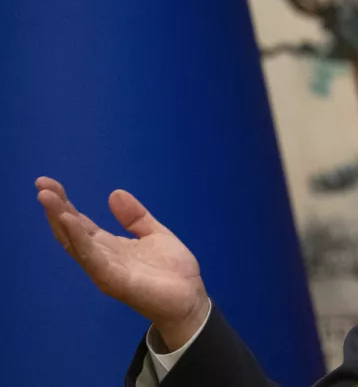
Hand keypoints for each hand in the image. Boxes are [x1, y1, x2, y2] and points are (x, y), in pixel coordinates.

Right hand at [35, 176, 209, 350]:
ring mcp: (104, 270)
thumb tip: (114, 193)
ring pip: (75, 242)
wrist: (190, 300)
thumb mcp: (154, 234)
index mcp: (109, 246)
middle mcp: (100, 257)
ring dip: (60, 218)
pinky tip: (69, 219)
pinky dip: (79, 238)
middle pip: (71, 231)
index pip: (80, 223)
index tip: (49, 183)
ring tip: (47, 196)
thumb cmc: (173, 271)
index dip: (64, 203)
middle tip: (41, 183)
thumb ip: (135, 217)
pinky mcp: (113, 280)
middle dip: (55, 208)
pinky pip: (92, 258)